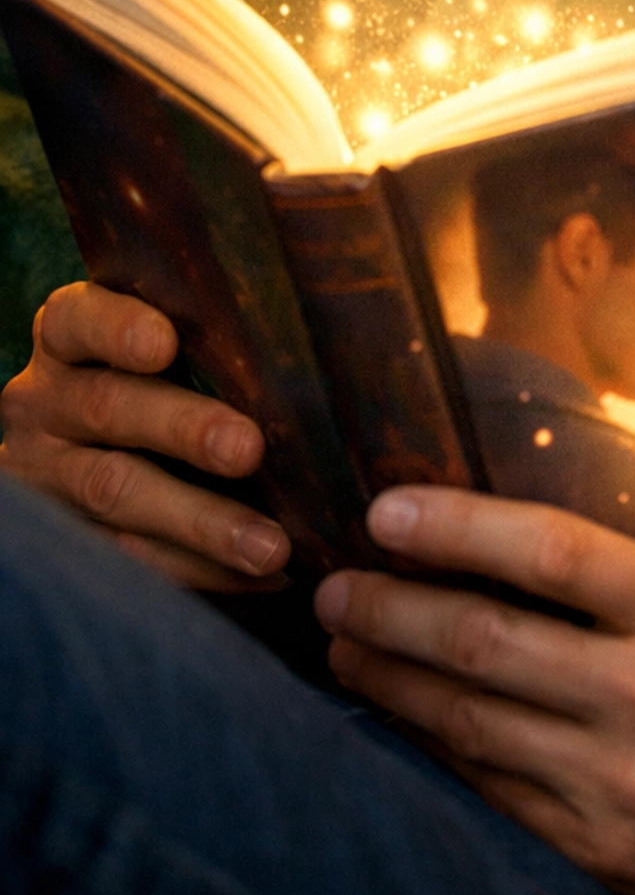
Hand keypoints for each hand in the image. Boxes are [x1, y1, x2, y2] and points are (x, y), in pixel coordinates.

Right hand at [0, 280, 289, 587]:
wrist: (80, 448)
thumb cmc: (161, 371)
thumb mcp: (165, 336)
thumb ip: (211, 329)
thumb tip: (330, 331)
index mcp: (69, 335)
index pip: (79, 319)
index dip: (117, 329)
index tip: (162, 344)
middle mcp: (45, 399)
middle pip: (109, 408)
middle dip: (182, 429)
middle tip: (248, 449)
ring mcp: (46, 471)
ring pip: (115, 493)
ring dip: (199, 522)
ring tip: (270, 546)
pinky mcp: (64, 536)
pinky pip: (126, 557)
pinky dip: (197, 569)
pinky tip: (257, 575)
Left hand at [315, 486, 634, 894]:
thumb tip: (533, 550)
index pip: (549, 551)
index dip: (454, 525)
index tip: (386, 511)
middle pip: (486, 641)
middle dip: (391, 611)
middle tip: (334, 588)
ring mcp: (630, 789)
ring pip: (474, 726)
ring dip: (393, 686)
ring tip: (344, 652)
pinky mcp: (615, 859)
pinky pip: (499, 803)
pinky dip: (442, 761)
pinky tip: (404, 734)